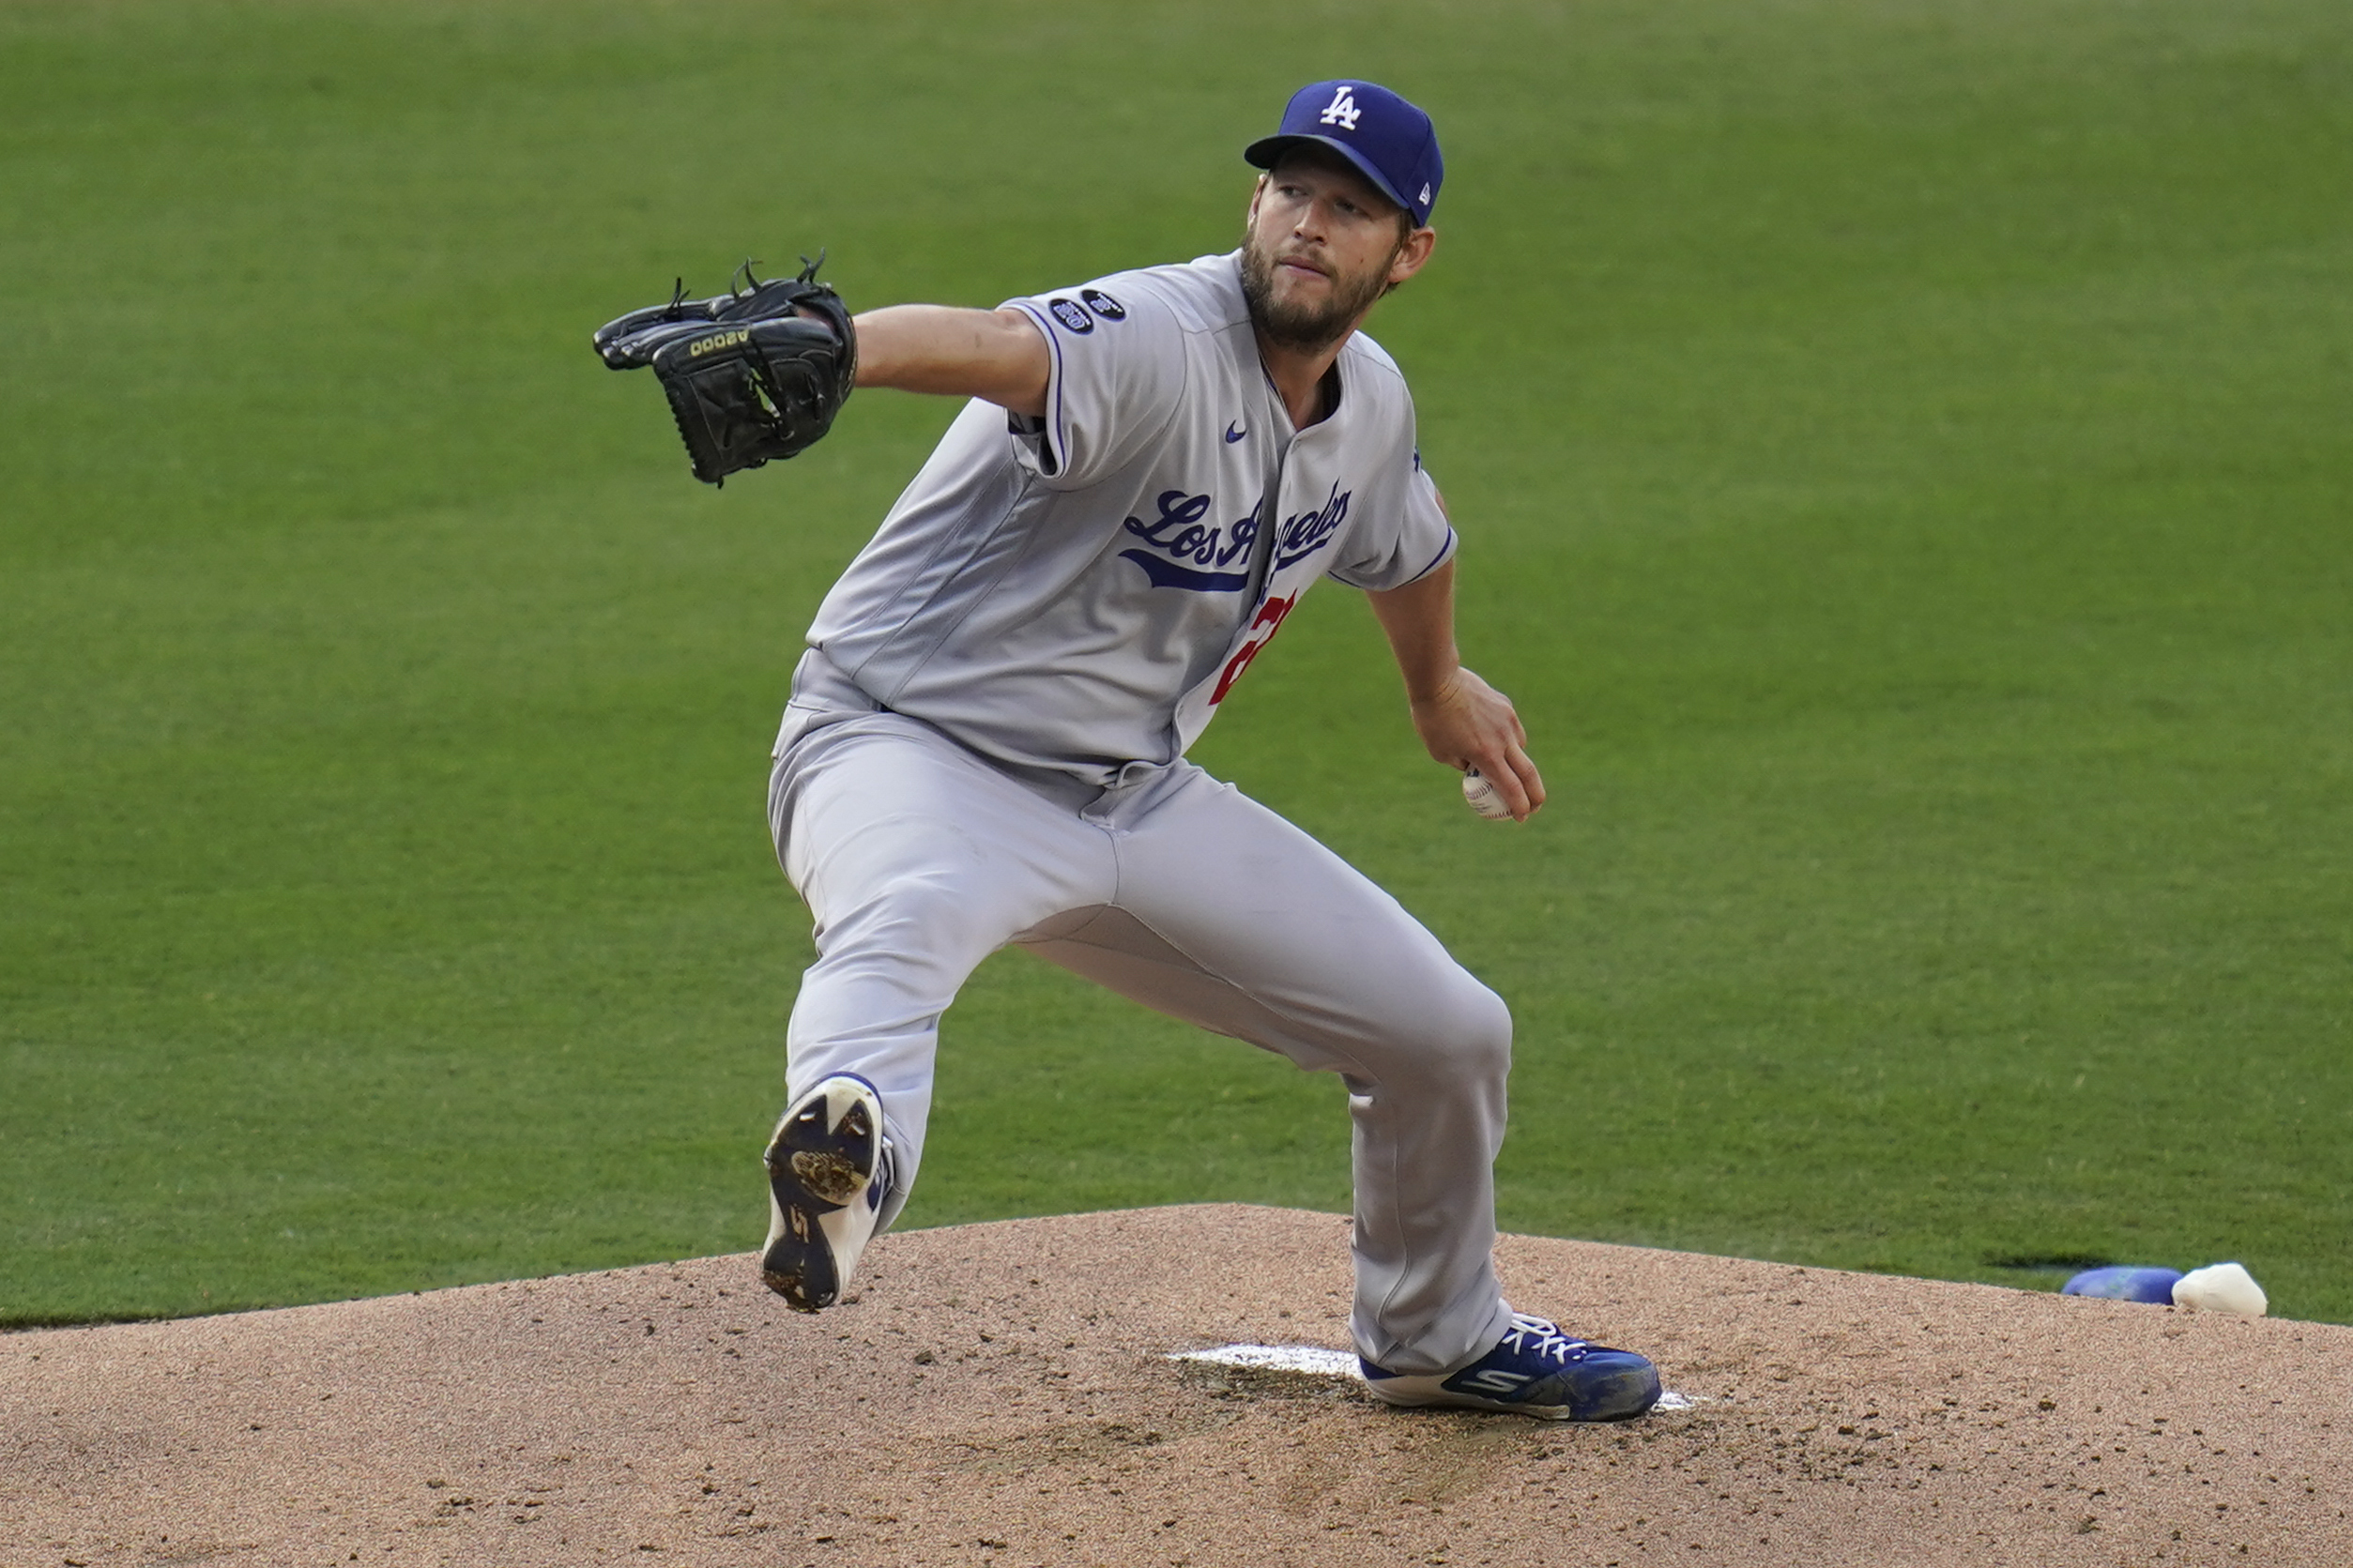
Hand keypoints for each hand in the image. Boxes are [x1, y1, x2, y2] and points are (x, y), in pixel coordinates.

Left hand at [1409, 667, 1544, 821]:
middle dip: (1535, 795)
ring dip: (1516, 762)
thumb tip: (1474, 769)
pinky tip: (1493, 736)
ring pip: (1520, 748)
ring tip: (1501, 764)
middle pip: (1529, 774)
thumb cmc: (1433, 720)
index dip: (1520, 806)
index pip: (1511, 788)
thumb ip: (1462, 764)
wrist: (1438, 680)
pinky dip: (1507, 739)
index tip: (1521, 817)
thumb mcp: (1441, 752)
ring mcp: (1507, 721)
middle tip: (1535, 806)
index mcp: (1486, 756)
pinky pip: (1512, 729)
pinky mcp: (1506, 707)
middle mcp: (1503, 741)